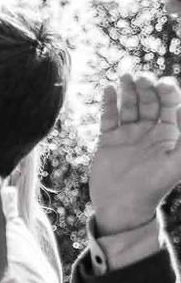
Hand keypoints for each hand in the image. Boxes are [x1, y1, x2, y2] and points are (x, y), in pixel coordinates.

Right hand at [88, 73, 180, 234]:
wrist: (123, 206)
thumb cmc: (154, 186)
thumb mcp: (177, 162)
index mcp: (169, 133)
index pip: (170, 104)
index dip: (168, 91)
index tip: (162, 84)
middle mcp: (149, 131)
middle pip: (149, 101)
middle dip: (146, 87)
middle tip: (141, 77)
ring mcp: (128, 135)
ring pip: (128, 105)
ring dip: (128, 90)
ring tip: (125, 76)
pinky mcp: (108, 140)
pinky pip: (108, 117)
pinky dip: (108, 103)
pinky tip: (108, 89)